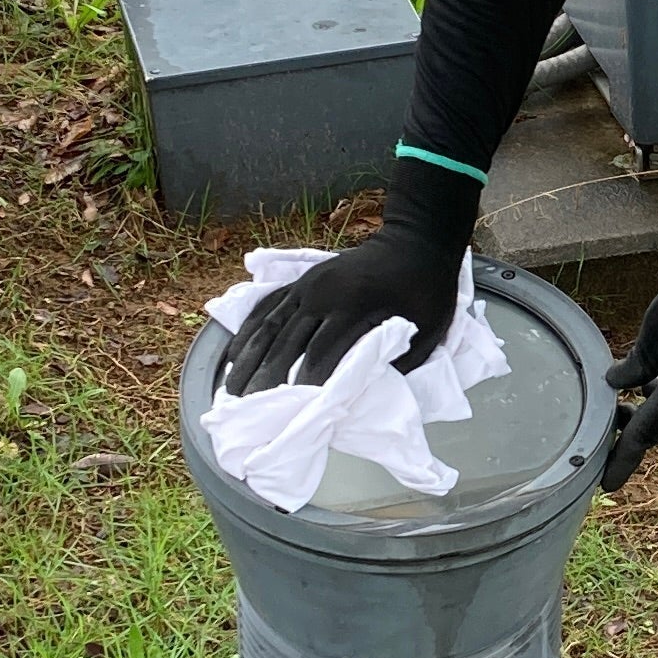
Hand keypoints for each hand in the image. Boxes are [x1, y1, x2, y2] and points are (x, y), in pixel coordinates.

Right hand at [220, 221, 463, 392]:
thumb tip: (359, 395)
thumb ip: (394, 363)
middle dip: (266, 381)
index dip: (306, 387)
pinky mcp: (303, 281)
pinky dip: (249, 331)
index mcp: (357, 308)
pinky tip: (235, 354)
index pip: (322, 356)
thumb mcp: (427, 332)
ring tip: (229, 391)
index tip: (292, 415)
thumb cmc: (428, 293)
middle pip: (287, 344)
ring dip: (247, 360)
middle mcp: (324, 295)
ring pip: (270, 327)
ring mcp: (309, 285)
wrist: (418, 242)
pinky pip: (267, 306)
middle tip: (248, 413)